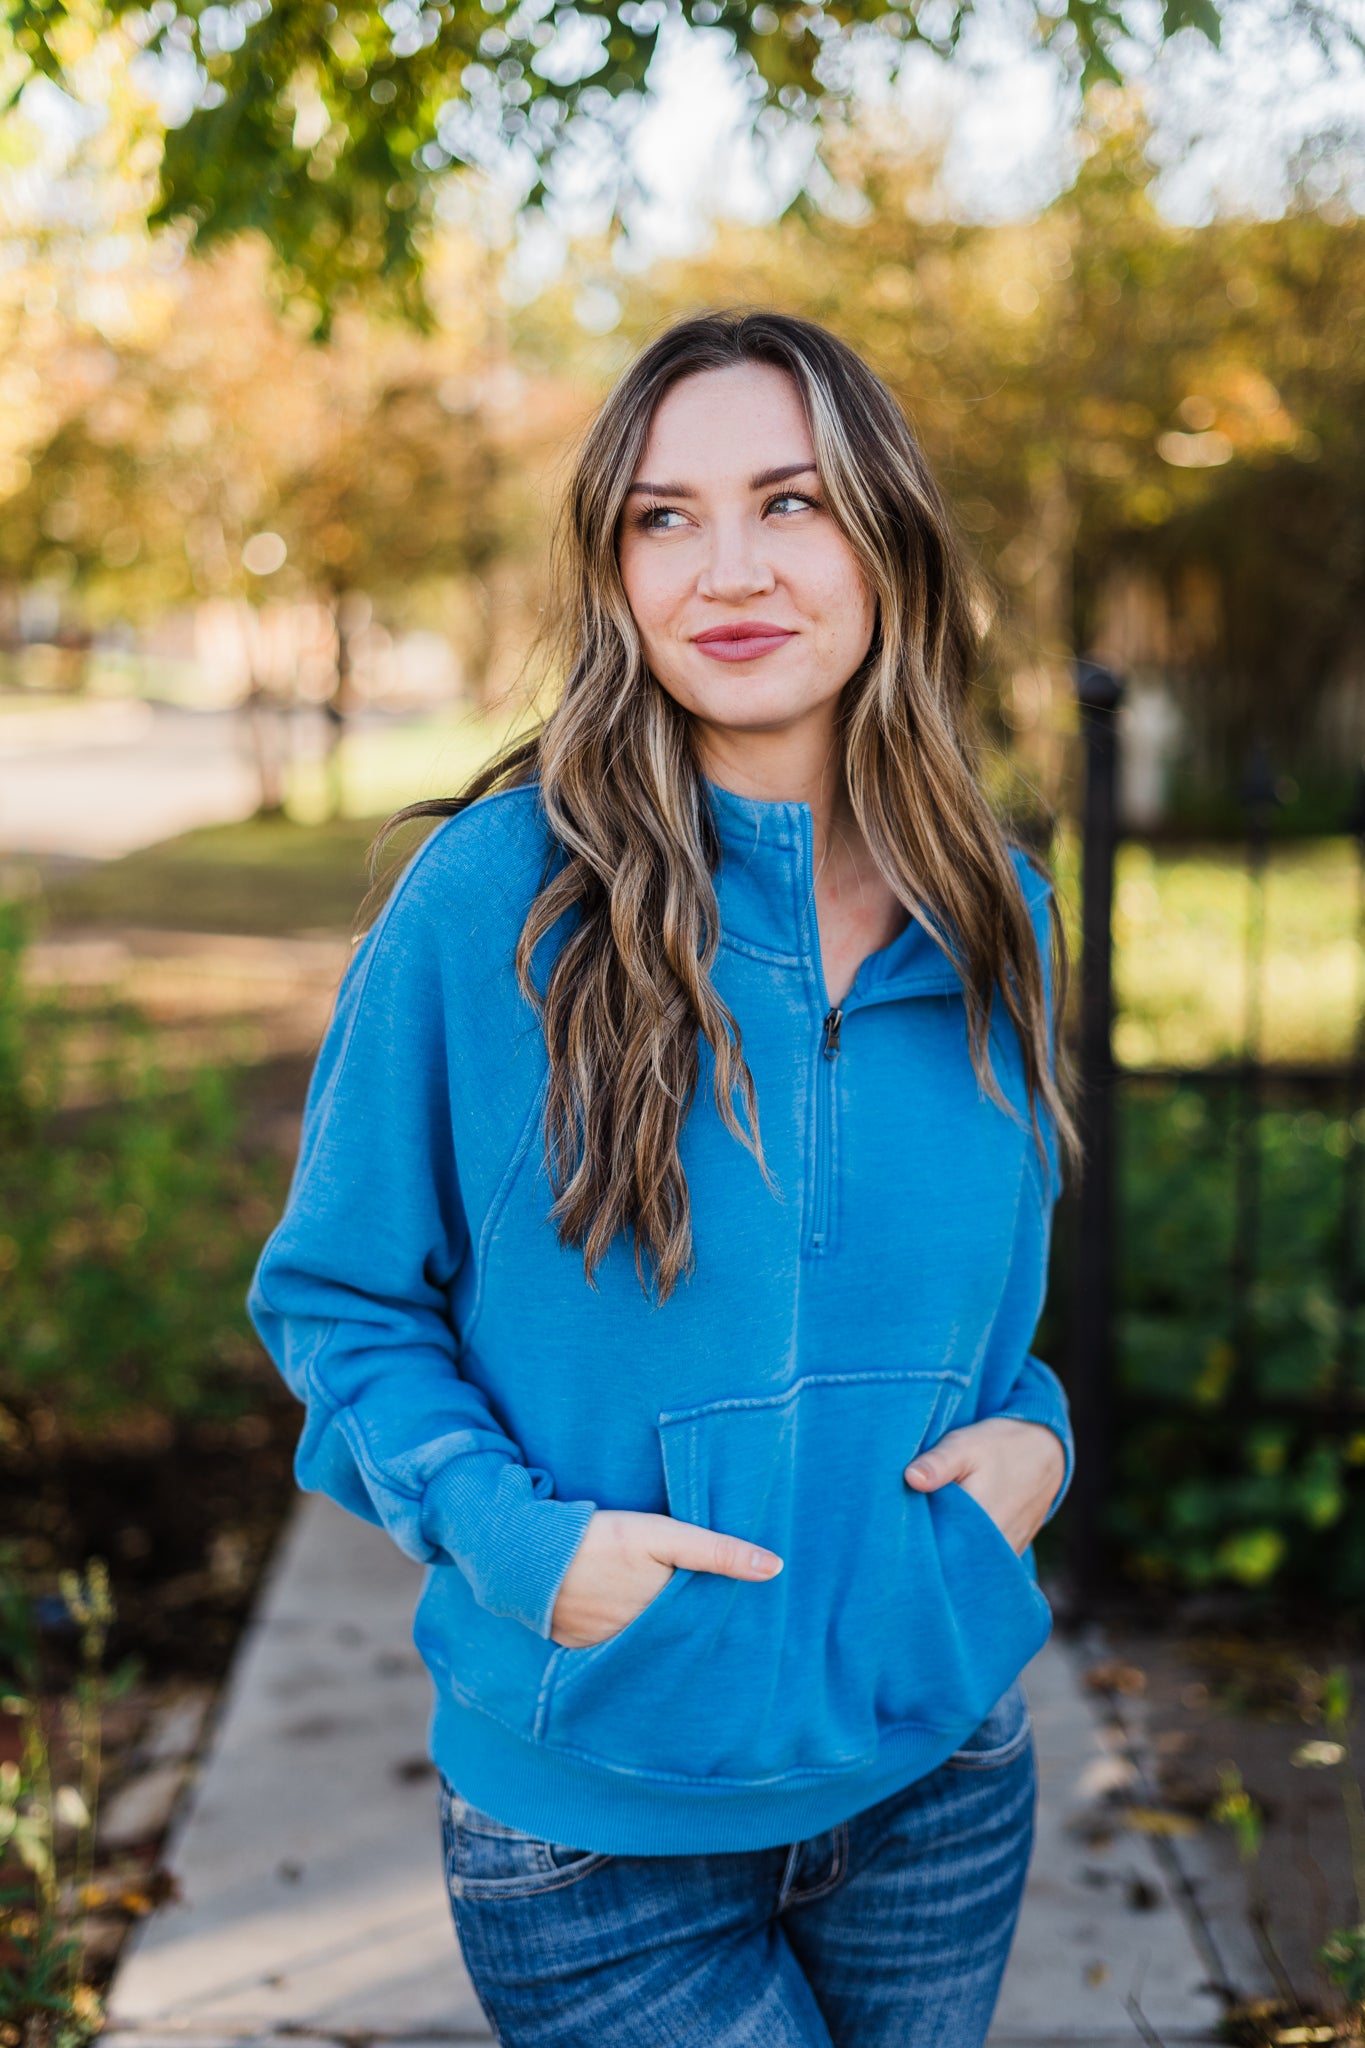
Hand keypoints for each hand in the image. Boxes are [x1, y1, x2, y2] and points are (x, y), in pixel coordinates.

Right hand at [549, 1510, 782, 1649]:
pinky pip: (604, 1651)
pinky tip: (621, 1624)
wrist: (524, 1552)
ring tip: (661, 1624)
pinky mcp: (572, 1646)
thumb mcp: (662, 1535)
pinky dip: (616, 1642)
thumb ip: (717, 1551)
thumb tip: (775, 1568)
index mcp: (659, 1620)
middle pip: (668, 1642)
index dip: (714, 1625)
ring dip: (649, 1640)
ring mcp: (599, 1649)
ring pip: (637, 1647)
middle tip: (701, 1625)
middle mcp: (632, 1643)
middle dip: (683, 1637)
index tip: (736, 1624)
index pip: (698, 1630)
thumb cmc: (599, 1536)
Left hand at [903, 1417, 1065, 1554]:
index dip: (914, 1543)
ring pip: (967, 1565)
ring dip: (949, 1553)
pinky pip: (982, 1562)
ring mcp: (1006, 1553)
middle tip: (905, 1534)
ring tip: (930, 1533)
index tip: (894, 1532)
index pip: (936, 1550)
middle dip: (929, 1551)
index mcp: (979, 1523)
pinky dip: (967, 1552)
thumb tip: (911, 1478)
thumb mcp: (964, 1445)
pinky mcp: (1011, 1552)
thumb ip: (937, 1463)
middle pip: (951, 1562)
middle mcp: (995, 1547)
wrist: (1044, 1450)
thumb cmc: (999, 1445)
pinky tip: (952, 1535)